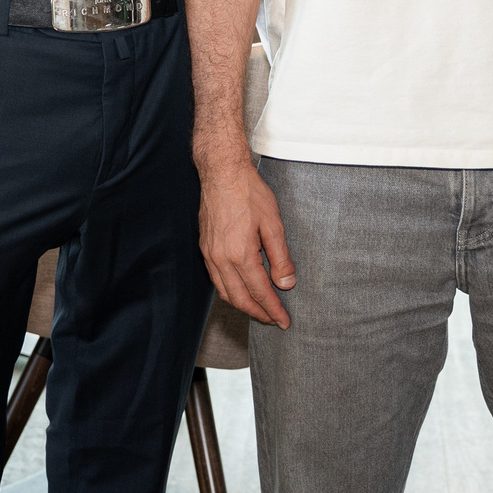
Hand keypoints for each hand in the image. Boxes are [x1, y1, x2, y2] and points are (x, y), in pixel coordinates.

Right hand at [199, 157, 295, 326]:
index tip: (284, 321)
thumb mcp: (273, 223)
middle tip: (273, 320)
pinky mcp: (205, 247)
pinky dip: (230, 291)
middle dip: (257, 313)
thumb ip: (281, 257)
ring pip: (224, 292)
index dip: (273, 309)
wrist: (221, 171)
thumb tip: (286, 284)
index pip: (259, 292)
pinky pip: (216, 279)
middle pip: (239, 299)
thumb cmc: (248, 192)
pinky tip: (241, 289)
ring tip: (259, 310)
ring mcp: (209, 254)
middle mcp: (220, 259)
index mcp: (239, 254)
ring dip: (242, 305)